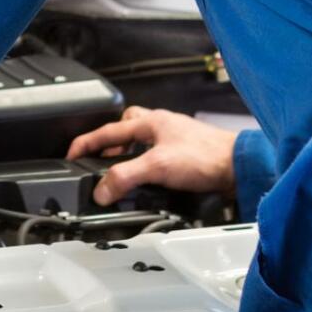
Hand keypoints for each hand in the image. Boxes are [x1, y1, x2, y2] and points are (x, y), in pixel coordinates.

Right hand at [67, 107, 238, 204]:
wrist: (239, 168)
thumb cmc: (206, 157)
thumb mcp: (156, 167)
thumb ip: (124, 177)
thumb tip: (101, 189)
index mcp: (151, 121)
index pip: (108, 130)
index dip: (86, 142)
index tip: (71, 154)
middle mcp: (163, 126)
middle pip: (126, 128)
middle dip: (110, 142)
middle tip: (99, 159)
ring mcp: (176, 139)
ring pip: (143, 141)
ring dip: (130, 155)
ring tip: (122, 173)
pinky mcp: (187, 155)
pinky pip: (158, 155)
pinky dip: (148, 166)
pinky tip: (150, 180)